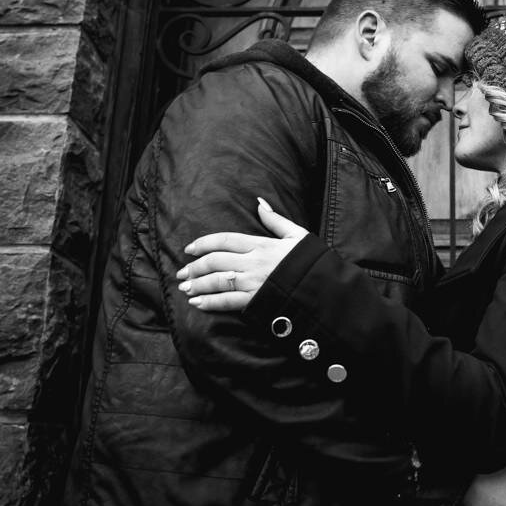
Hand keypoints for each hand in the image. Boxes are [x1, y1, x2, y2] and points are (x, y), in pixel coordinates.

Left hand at [177, 198, 308, 310]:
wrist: (323, 287)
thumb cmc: (311, 261)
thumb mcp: (297, 234)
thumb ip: (275, 220)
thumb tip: (260, 202)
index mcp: (262, 244)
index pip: (225, 240)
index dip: (204, 243)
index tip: (189, 249)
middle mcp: (254, 262)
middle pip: (216, 261)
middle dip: (195, 267)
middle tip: (181, 272)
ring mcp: (253, 282)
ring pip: (217, 280)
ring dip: (198, 284)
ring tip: (184, 287)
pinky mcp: (255, 300)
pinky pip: (227, 301)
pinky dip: (210, 302)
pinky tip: (197, 303)